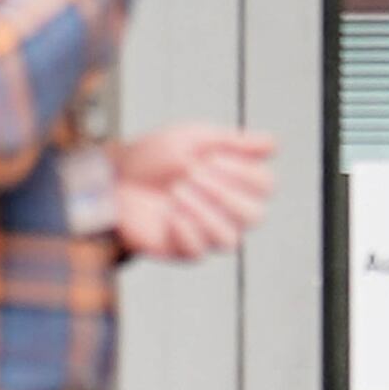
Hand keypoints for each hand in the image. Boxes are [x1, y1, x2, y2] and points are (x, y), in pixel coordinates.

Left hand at [116, 124, 276, 262]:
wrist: (113, 177)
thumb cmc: (154, 156)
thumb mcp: (192, 137)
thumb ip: (233, 141)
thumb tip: (274, 144)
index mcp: (235, 180)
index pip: (266, 184)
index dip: (242, 170)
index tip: (210, 155)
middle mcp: (227, 210)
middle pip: (255, 215)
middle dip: (222, 191)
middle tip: (190, 173)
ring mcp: (206, 232)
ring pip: (230, 239)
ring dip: (203, 211)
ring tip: (176, 191)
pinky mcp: (183, 250)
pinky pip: (198, 252)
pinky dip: (184, 229)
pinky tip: (168, 214)